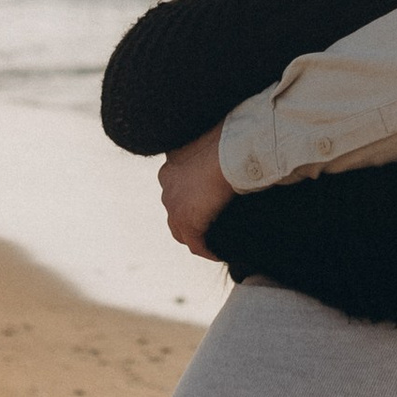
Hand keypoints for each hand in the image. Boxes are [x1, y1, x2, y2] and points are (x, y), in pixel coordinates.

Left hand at [159, 127, 232, 257]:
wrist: (230, 151)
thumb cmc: (228, 142)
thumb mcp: (211, 143)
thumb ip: (209, 154)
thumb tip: (224, 155)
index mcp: (170, 166)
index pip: (176, 190)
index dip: (190, 200)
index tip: (206, 205)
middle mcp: (166, 186)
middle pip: (175, 211)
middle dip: (190, 220)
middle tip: (210, 225)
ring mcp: (174, 206)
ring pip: (181, 231)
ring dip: (196, 238)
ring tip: (213, 243)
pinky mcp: (186, 221)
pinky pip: (196, 245)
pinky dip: (208, 251)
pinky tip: (220, 253)